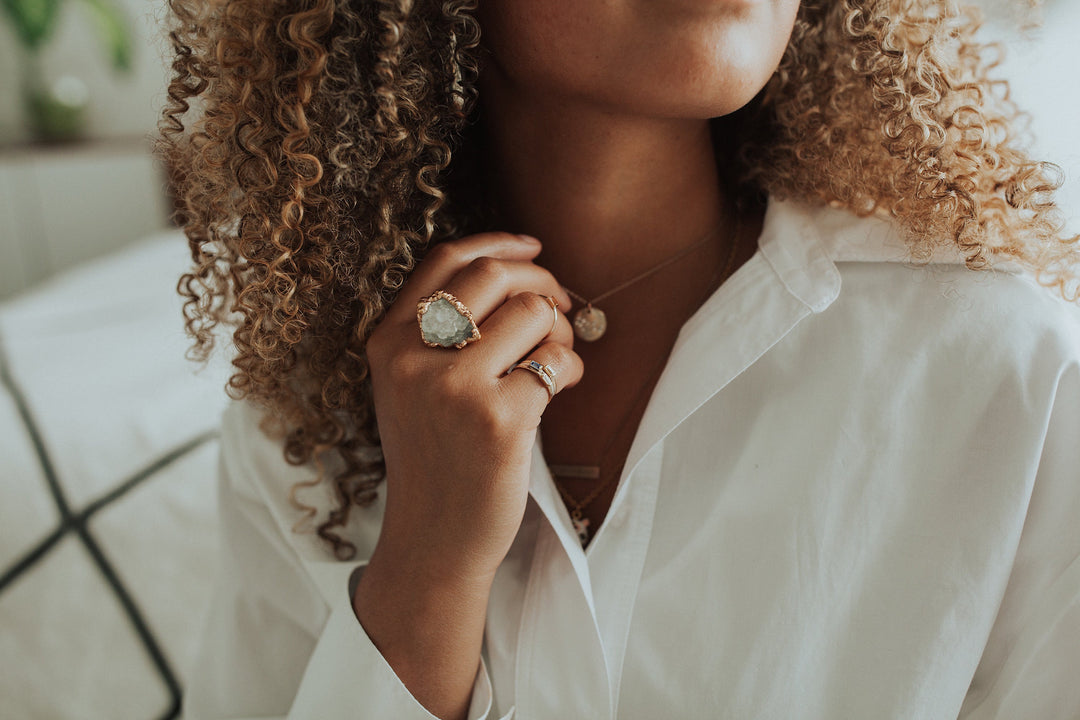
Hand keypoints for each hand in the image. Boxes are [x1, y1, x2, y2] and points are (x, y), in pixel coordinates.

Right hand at [364, 231, 582, 584]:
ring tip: (557, 360)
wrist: (433, 541)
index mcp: (388, 342)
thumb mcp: (411, 389)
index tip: (533, 248)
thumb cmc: (435, 461)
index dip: (498, 243)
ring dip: (561, 329)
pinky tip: (561, 389)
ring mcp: (453, 387)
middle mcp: (412, 358)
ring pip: (532, 312)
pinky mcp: (497, 418)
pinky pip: (555, 360)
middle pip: (493, 274)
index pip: (445, 261)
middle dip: (541, 280)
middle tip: (561, 305)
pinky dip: (570, 368)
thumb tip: (519, 275)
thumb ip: (440, 333)